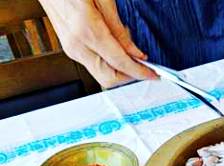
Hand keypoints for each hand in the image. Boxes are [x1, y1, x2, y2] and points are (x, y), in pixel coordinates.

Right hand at [39, 0, 156, 87]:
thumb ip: (119, 29)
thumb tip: (135, 52)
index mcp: (86, 30)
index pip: (120, 63)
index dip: (140, 72)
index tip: (153, 74)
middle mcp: (76, 44)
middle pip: (109, 78)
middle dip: (130, 77)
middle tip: (145, 68)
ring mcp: (71, 49)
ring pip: (102, 75)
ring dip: (120, 70)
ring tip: (131, 54)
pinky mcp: (70, 49)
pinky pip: (95, 65)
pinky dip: (110, 63)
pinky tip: (117, 50)